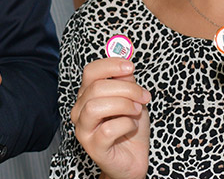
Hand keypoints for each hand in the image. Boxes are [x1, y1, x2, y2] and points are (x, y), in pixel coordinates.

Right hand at [70, 58, 150, 178]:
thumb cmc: (130, 127)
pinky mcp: (92, 147)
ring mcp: (83, 129)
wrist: (133, 158)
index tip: (131, 67)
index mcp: (87, 95)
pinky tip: (131, 127)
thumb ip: (126, 82)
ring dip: (124, 105)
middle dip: (126, 89)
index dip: (111, 65)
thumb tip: (124, 67)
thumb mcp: (132, 99)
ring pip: (96, 106)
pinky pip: (108, 129)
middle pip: (96, 87)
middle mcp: (80, 110)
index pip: (90, 72)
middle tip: (143, 96)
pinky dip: (126, 125)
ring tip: (136, 110)